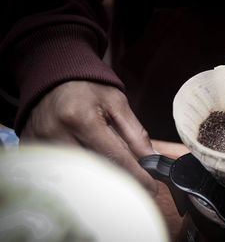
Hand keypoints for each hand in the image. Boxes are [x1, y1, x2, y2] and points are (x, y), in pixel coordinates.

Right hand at [20, 81, 157, 195]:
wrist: (54, 75)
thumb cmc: (87, 87)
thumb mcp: (117, 103)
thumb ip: (135, 133)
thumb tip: (151, 158)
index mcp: (81, 119)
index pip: (115, 158)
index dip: (137, 176)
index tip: (150, 188)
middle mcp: (57, 133)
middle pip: (96, 172)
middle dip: (121, 181)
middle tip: (137, 185)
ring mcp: (41, 144)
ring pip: (79, 176)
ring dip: (101, 179)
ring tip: (117, 175)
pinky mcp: (33, 148)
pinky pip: (61, 171)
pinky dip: (82, 174)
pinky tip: (94, 169)